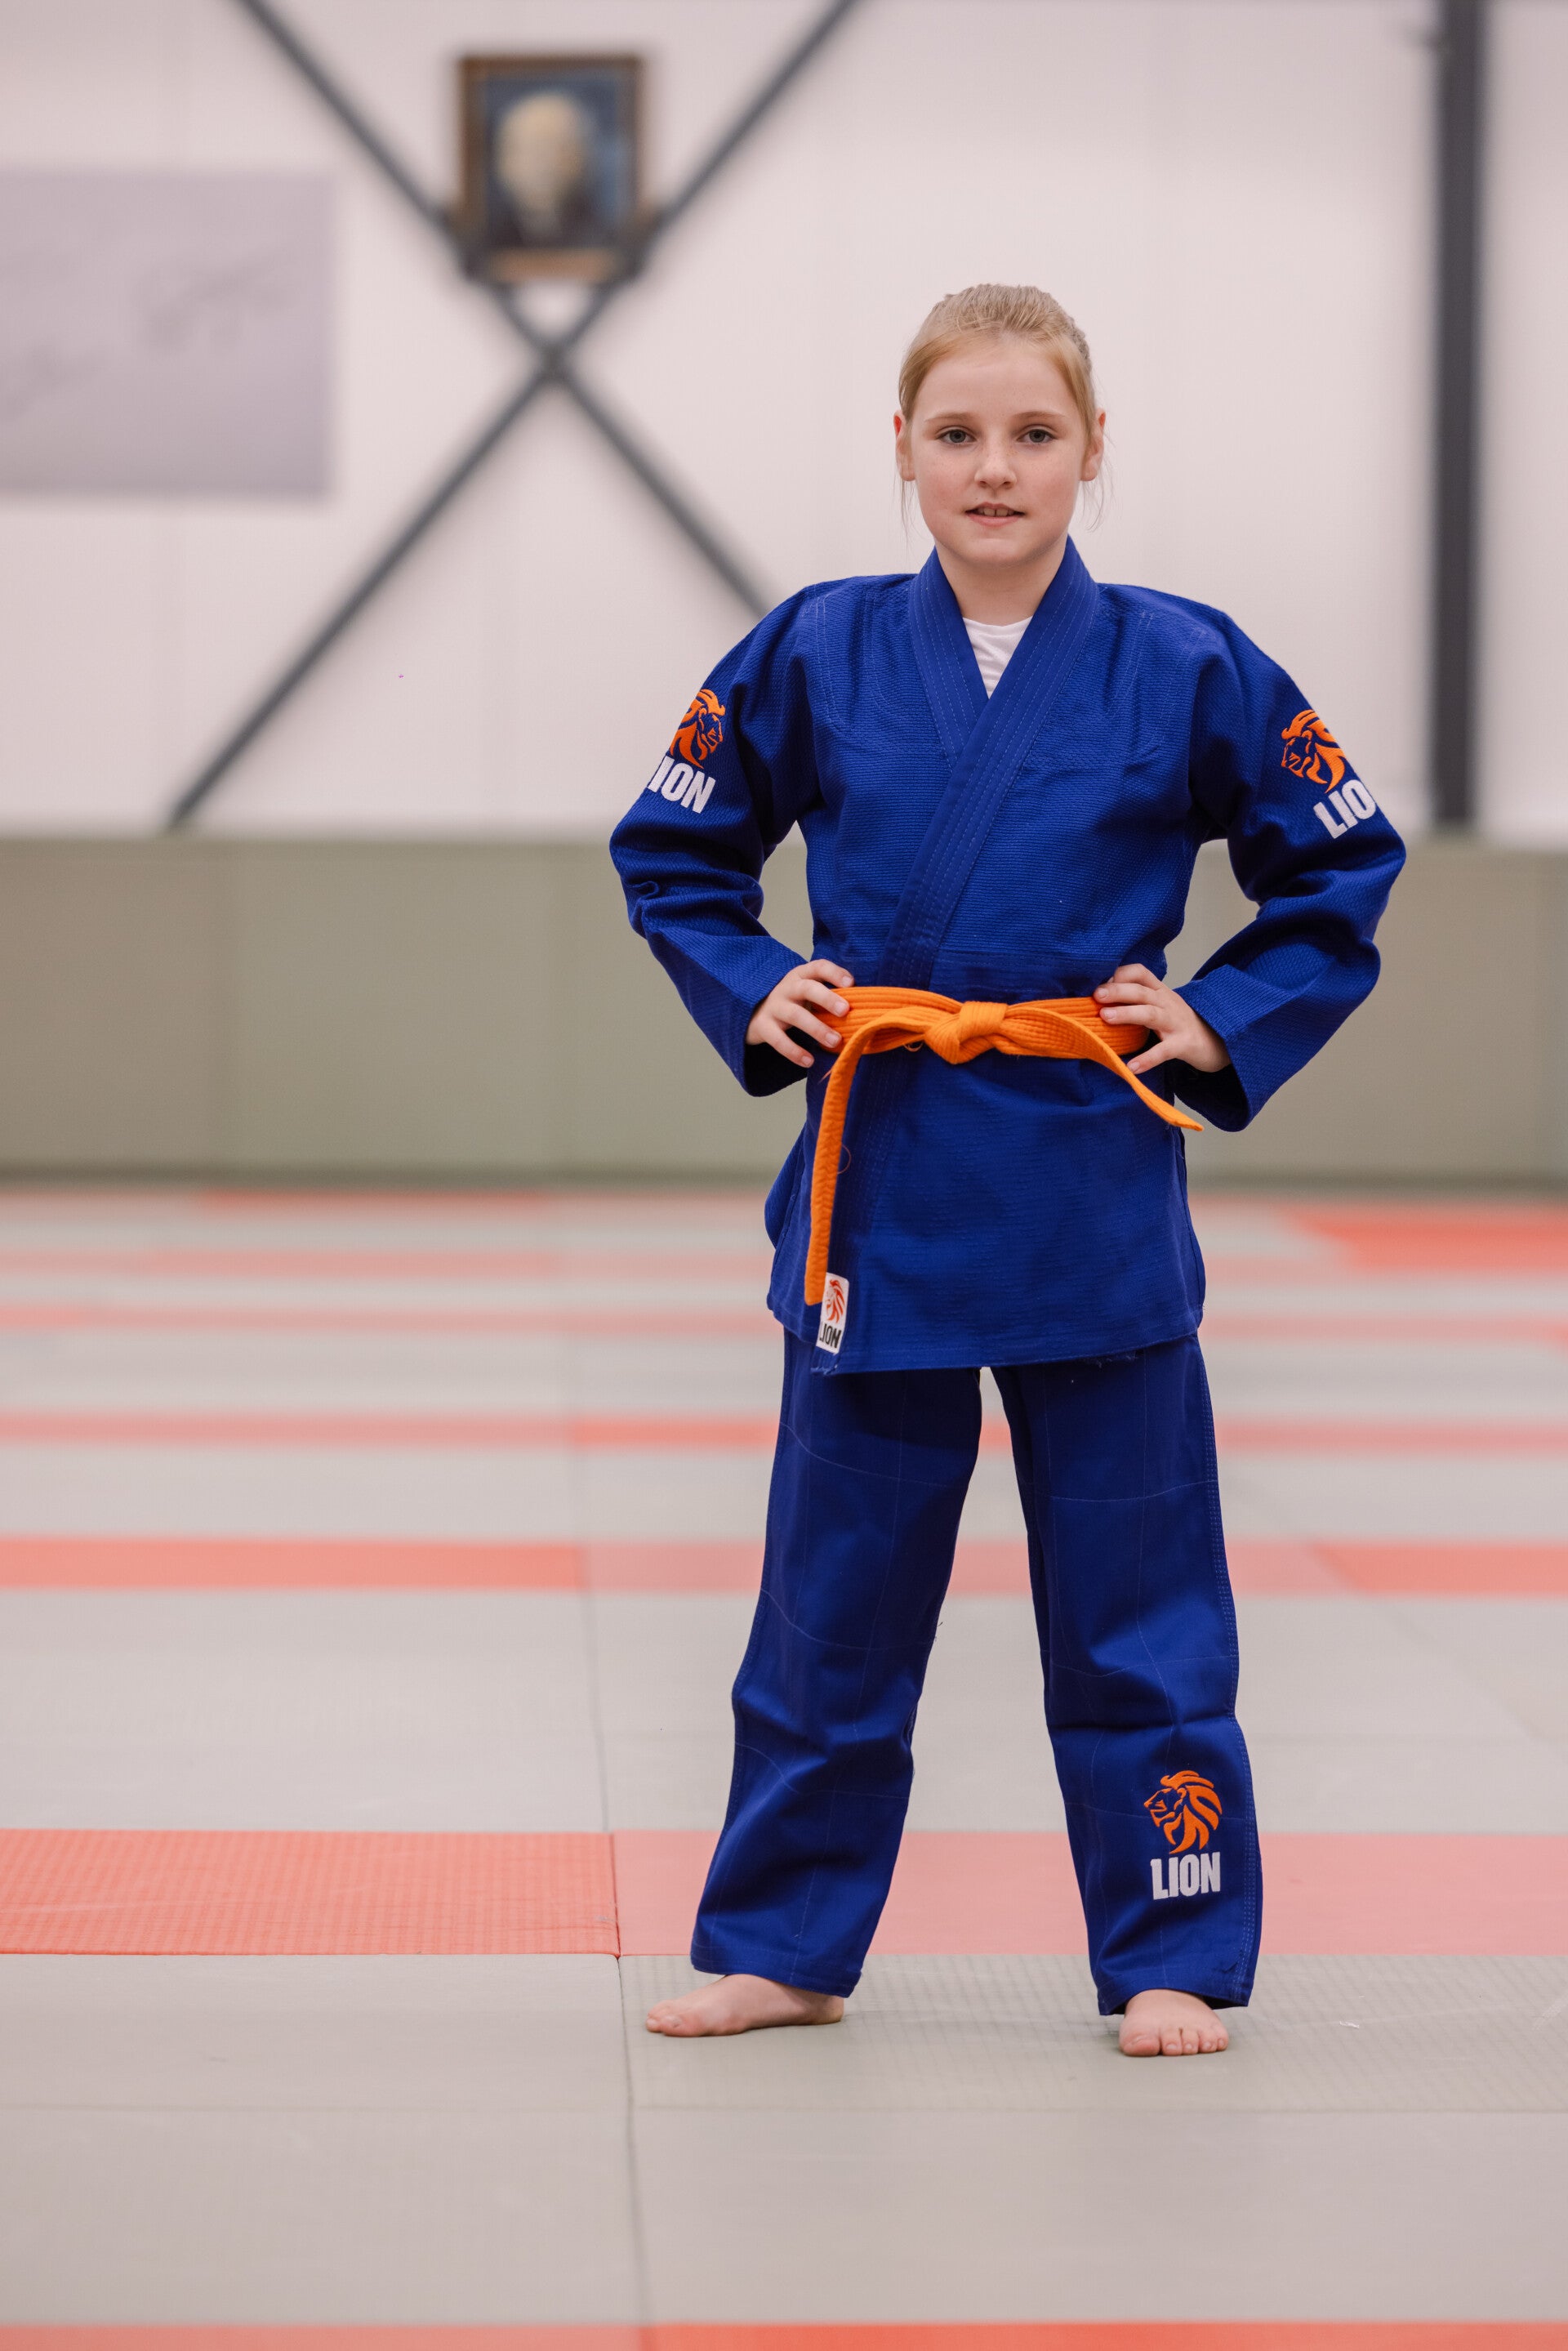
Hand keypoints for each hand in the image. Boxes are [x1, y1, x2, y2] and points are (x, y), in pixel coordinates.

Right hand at [746, 960, 853, 1069]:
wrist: (752, 1011)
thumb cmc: (791, 1001)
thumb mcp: (806, 991)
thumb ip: (828, 995)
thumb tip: (864, 1007)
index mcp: (801, 976)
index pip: (818, 967)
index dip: (834, 973)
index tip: (851, 983)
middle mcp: (787, 988)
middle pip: (807, 988)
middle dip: (827, 998)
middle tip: (845, 1011)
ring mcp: (773, 1007)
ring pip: (795, 1015)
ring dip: (817, 1028)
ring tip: (835, 1041)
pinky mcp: (763, 1027)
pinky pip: (778, 1040)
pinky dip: (794, 1051)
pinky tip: (809, 1061)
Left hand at [1093, 963, 1229, 1077]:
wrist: (1216, 1042)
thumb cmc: (1180, 1024)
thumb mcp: (1160, 1006)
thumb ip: (1137, 1001)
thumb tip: (1100, 1002)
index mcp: (1160, 992)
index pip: (1140, 973)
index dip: (1120, 974)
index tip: (1099, 982)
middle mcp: (1167, 1003)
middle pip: (1141, 991)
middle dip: (1117, 991)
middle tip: (1096, 995)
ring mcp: (1176, 1023)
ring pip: (1150, 1014)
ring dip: (1127, 1013)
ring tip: (1105, 1017)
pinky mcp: (1183, 1044)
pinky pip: (1164, 1051)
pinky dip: (1147, 1059)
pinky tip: (1131, 1067)